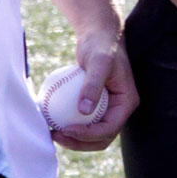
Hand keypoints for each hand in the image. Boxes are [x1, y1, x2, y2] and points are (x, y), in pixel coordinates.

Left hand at [52, 36, 138, 150]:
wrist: (98, 35)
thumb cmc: (100, 45)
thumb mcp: (98, 62)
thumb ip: (93, 85)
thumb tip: (84, 111)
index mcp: (126, 103)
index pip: (110, 128)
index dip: (89, 134)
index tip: (67, 129)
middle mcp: (119, 109)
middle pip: (102, 137)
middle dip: (80, 142)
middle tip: (57, 135)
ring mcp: (108, 109)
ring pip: (92, 133)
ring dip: (73, 138)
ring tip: (52, 132)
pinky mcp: (96, 105)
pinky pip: (82, 120)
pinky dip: (68, 123)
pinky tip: (50, 120)